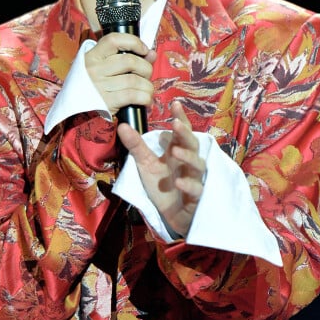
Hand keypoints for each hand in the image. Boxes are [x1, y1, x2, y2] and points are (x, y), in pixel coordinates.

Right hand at [85, 33, 155, 117]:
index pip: (114, 40)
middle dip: (146, 68)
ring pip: (133, 80)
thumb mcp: (104, 67)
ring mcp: (99, 86)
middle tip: (146, 75)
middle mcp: (94, 69)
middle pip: (129, 61)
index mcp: (92, 56)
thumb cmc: (93, 85)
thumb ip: (127, 57)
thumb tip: (151, 54)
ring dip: (147, 86)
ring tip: (148, 90)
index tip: (144, 50)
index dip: (134, 42)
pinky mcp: (105, 102)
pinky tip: (145, 100)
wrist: (74, 108)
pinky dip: (144, 98)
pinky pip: (132, 96)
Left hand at [117, 100, 206, 237]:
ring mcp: (194, 178)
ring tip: (175, 151)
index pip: (181, 131)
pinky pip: (196, 189)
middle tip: (176, 124)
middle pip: (192, 144)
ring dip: (187, 156)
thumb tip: (122, 124)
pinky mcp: (196, 196)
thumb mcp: (146, 164)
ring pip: (197, 164)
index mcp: (177, 151)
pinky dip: (188, 185)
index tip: (175, 103)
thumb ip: (136, 145)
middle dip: (185, 134)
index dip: (180, 117)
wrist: (172, 215)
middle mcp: (188, 162)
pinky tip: (177, 182)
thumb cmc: (162, 186)